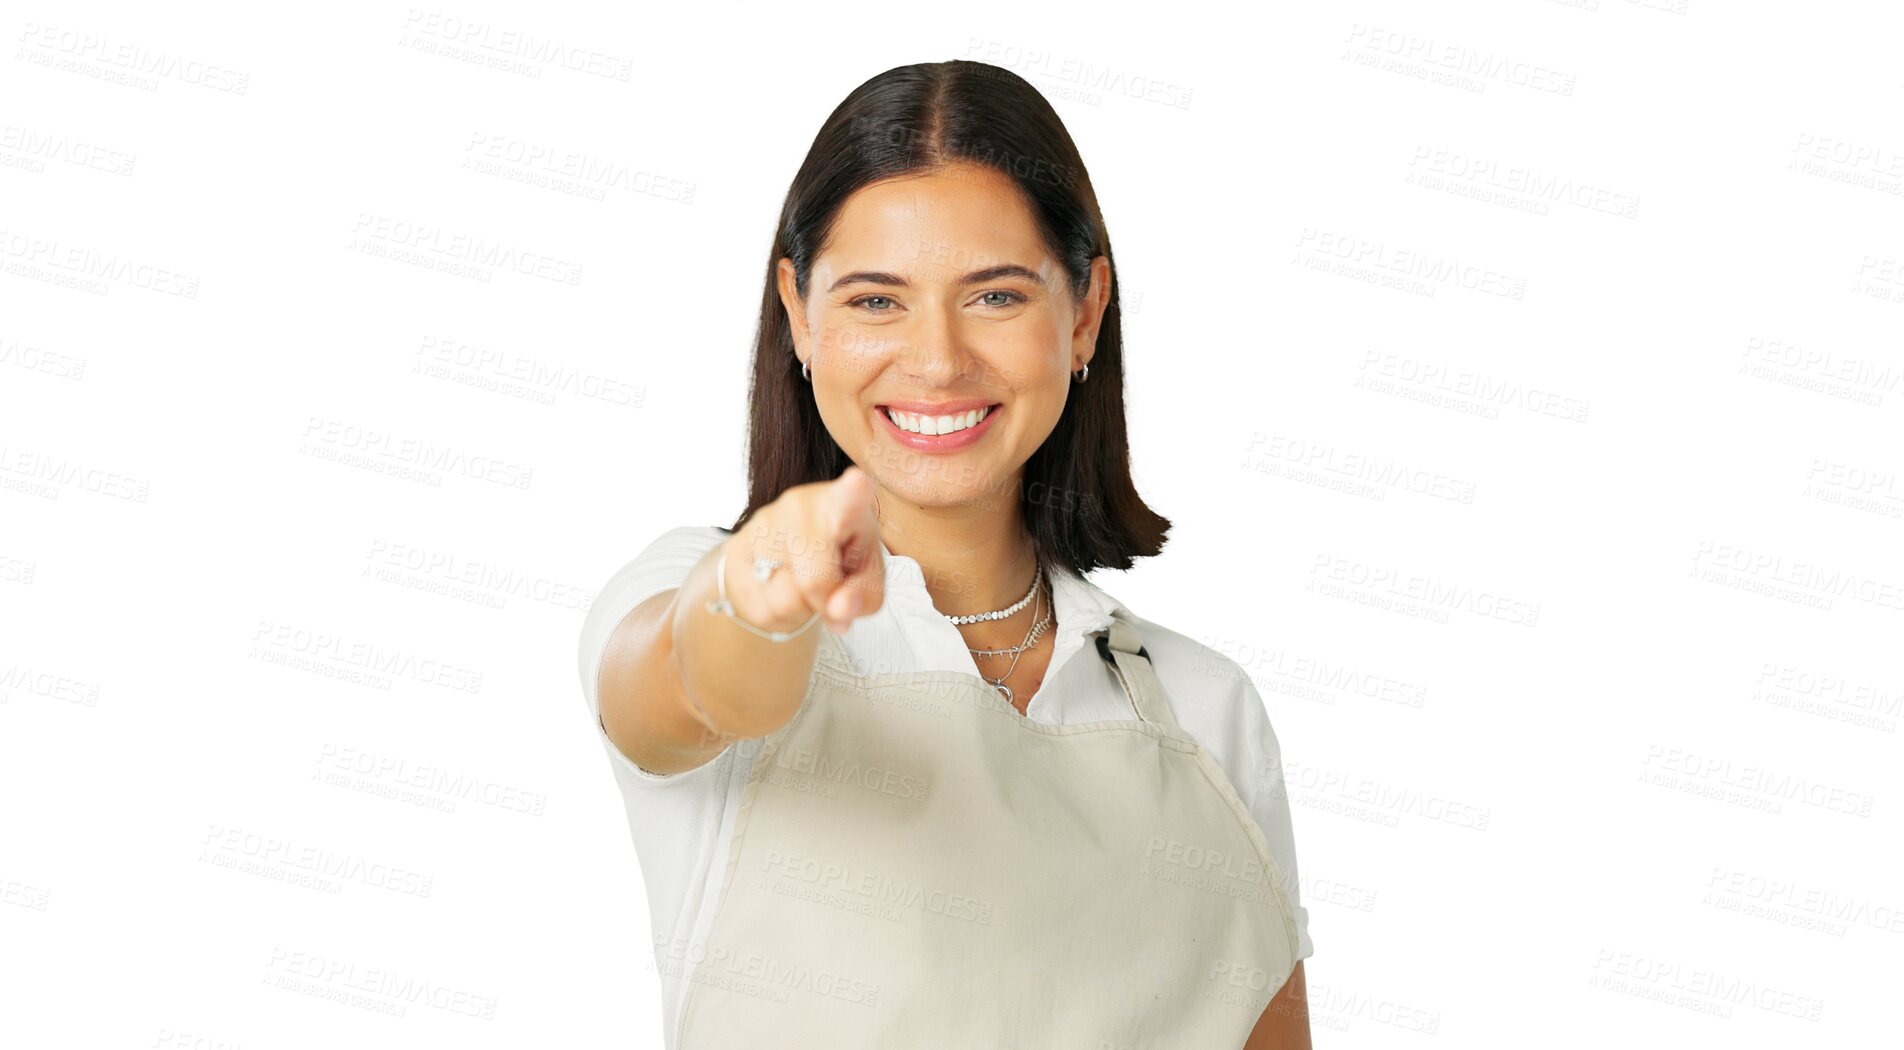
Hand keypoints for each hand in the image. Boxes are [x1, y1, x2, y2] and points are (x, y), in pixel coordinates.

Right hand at [724, 466, 885, 635]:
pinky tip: (784, 589)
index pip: (849, 496)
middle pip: (815, 581)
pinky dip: (782, 613)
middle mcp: (799, 505)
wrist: (783, 555)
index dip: (854, 492)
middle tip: (833, 587)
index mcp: (842, 503)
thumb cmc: (837, 558)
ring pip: (787, 602)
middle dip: (827, 601)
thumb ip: (865, 595)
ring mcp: (763, 524)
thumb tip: (840, 608)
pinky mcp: (737, 552)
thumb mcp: (865, 575)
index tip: (858, 482)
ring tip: (806, 582)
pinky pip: (766, 609)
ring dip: (803, 608)